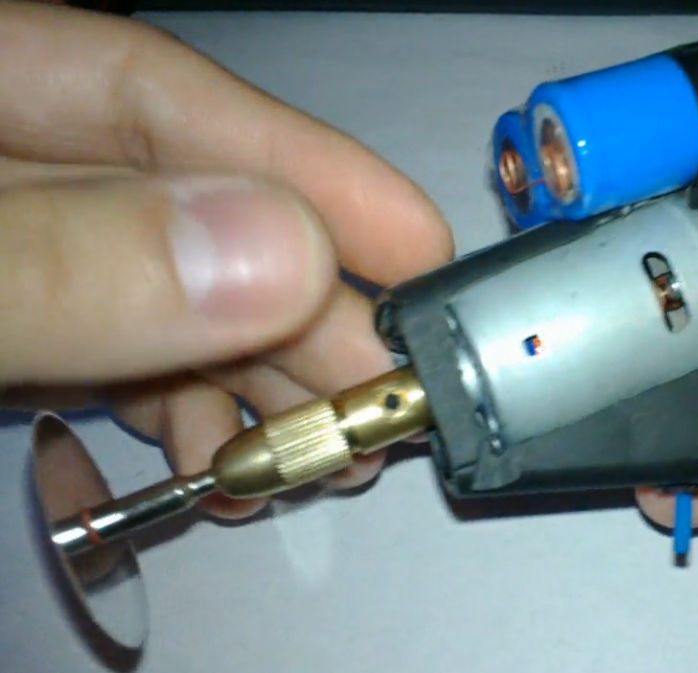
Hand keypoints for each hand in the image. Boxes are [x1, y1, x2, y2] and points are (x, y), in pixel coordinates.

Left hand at [0, 2, 451, 516]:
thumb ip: (61, 262)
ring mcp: (2, 256)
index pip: (153, 92)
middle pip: (179, 208)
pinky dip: (180, 413)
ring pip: (158, 299)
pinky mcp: (2, 335)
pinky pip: (110, 361)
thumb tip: (276, 256)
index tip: (415, 246)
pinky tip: (219, 456)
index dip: (302, 167)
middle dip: (297, 309)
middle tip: (387, 386)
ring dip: (254, 382)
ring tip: (319, 450)